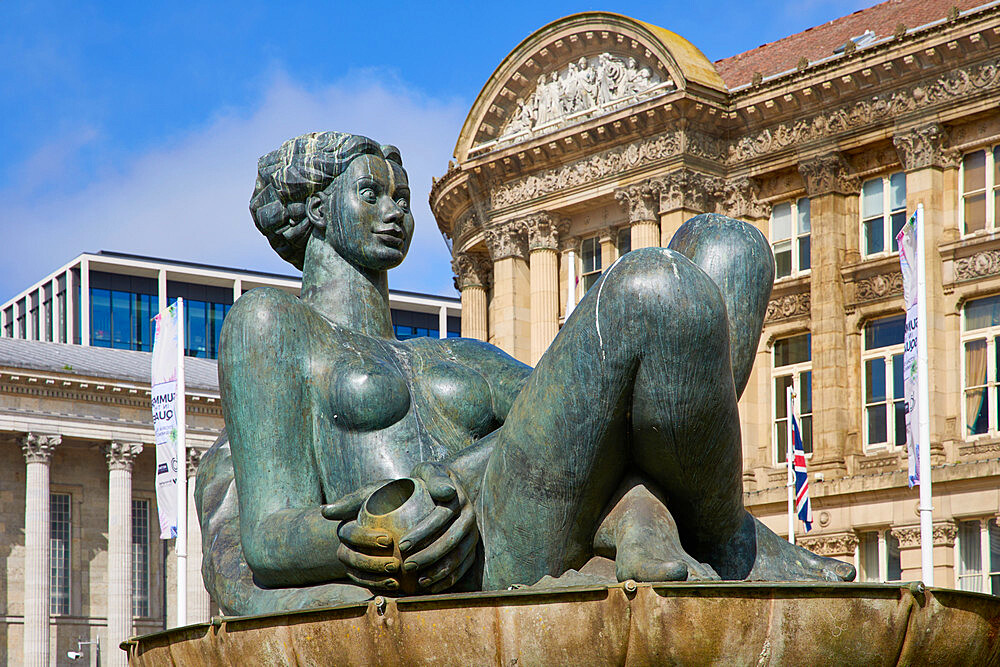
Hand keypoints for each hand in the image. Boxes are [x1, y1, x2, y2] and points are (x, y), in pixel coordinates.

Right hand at [321, 479, 402, 591]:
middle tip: (394, 563)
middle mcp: (347, 547)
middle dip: (371, 563)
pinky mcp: (367, 575)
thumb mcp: (373, 493)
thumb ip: (352, 500)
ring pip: (357, 575)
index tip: (388, 539)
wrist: (406, 510)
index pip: (350, 534)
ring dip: (375, 579)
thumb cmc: (389, 497)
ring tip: (395, 579)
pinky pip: (367, 585)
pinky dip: (379, 588)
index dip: (366, 538)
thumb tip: (325, 512)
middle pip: (351, 559)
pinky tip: (396, 586)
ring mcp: (356, 563)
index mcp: (347, 528)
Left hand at [403, 461, 478, 593]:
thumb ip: (433, 476)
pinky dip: (448, 579)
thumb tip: (447, 492)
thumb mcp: (428, 470)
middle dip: (429, 556)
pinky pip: (463, 568)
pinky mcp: (472, 549)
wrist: (445, 488)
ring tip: (418, 580)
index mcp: (459, 499)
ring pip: (458, 557)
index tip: (403, 544)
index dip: (423, 531)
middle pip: (451, 541)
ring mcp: (473, 535)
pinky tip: (430, 587)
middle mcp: (469, 518)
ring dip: (439, 571)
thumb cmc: (429, 480)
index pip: (442, 516)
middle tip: (407, 565)